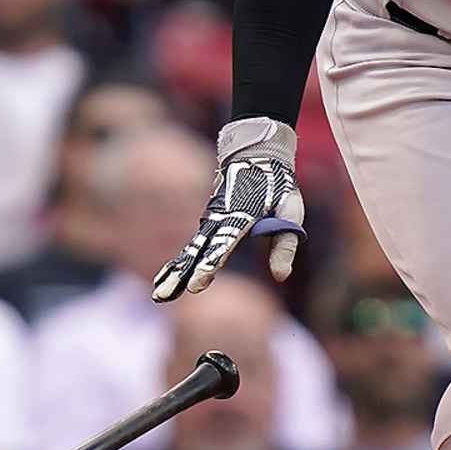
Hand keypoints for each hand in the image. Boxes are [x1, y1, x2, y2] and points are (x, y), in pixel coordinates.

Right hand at [151, 118, 307, 300]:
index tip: (196, 285)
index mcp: (242, 215)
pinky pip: (193, 243)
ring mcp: (211, 218)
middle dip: (179, 275)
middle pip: (196, 251)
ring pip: (191, 248)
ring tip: (159, 294)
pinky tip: (168, 277)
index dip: (209, 265)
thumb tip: (281, 276)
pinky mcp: (209, 220)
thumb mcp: (291, 211)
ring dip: (175, 271)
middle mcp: (220, 218)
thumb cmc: (277, 185)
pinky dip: (180, 260)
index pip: (223, 245)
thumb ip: (285, 245)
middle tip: (161, 297)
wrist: (256, 153)